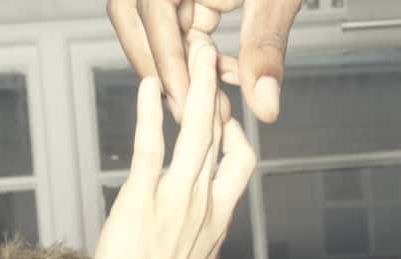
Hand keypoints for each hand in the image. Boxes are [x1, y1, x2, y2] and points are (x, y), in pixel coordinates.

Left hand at [90, 37, 256, 258]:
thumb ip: (192, 245)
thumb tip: (184, 242)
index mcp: (218, 222)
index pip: (240, 163)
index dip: (234, 132)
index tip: (222, 114)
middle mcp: (204, 206)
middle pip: (221, 134)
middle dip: (217, 89)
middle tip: (211, 57)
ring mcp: (176, 201)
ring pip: (196, 130)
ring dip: (195, 85)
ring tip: (192, 53)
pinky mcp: (142, 200)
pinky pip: (152, 144)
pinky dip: (152, 112)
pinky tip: (148, 88)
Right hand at [109, 0, 302, 121]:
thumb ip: (266, 47)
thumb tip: (263, 101)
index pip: (151, 10)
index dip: (165, 60)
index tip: (183, 101)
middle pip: (134, 16)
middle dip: (160, 64)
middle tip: (184, 107)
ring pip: (155, 23)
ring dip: (179, 62)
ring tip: (206, 98)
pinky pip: (181, 21)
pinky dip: (198, 51)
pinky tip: (224, 74)